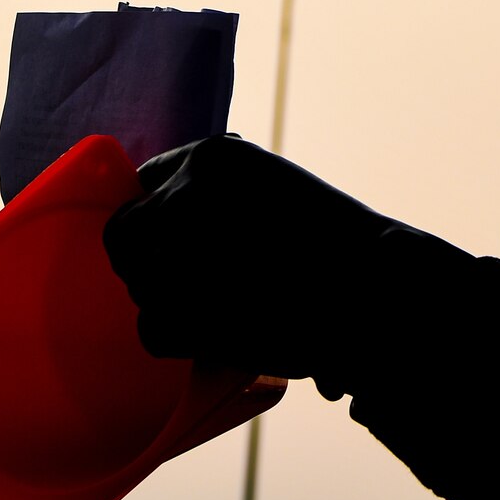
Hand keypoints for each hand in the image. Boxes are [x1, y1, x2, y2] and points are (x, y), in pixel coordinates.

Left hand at [102, 134, 478, 397]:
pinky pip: (150, 330)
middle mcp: (183, 196)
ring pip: (138, 286)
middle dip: (148, 259)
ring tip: (224, 307)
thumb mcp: (278, 190)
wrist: (376, 288)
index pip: (149, 182)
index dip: (161, 216)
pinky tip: (218, 334)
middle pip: (123, 234)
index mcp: (212, 157)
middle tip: (189, 281)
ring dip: (170, 301)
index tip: (179, 240)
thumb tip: (178, 218)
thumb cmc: (342, 244)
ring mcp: (174, 253)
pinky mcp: (178, 309)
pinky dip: (179, 341)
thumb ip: (224, 197)